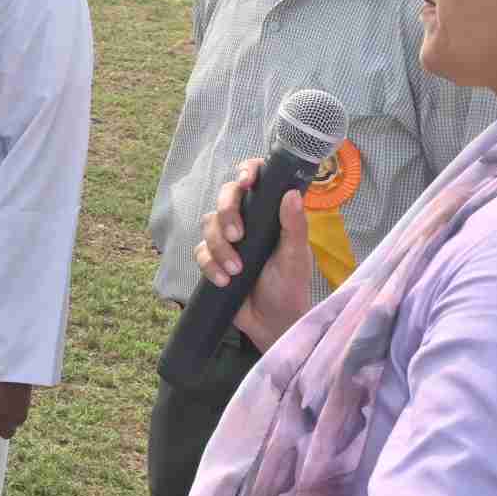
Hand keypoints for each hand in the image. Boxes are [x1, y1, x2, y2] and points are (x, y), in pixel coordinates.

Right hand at [194, 159, 310, 348]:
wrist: (272, 323)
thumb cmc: (290, 287)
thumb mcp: (296, 257)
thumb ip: (294, 226)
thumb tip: (292, 194)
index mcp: (270, 214)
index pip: (257, 180)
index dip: (248, 172)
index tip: (246, 181)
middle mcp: (248, 221)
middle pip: (225, 197)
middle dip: (227, 214)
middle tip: (238, 236)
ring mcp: (228, 239)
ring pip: (209, 224)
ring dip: (219, 247)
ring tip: (236, 270)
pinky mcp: (212, 259)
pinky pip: (199, 252)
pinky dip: (210, 266)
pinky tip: (224, 280)